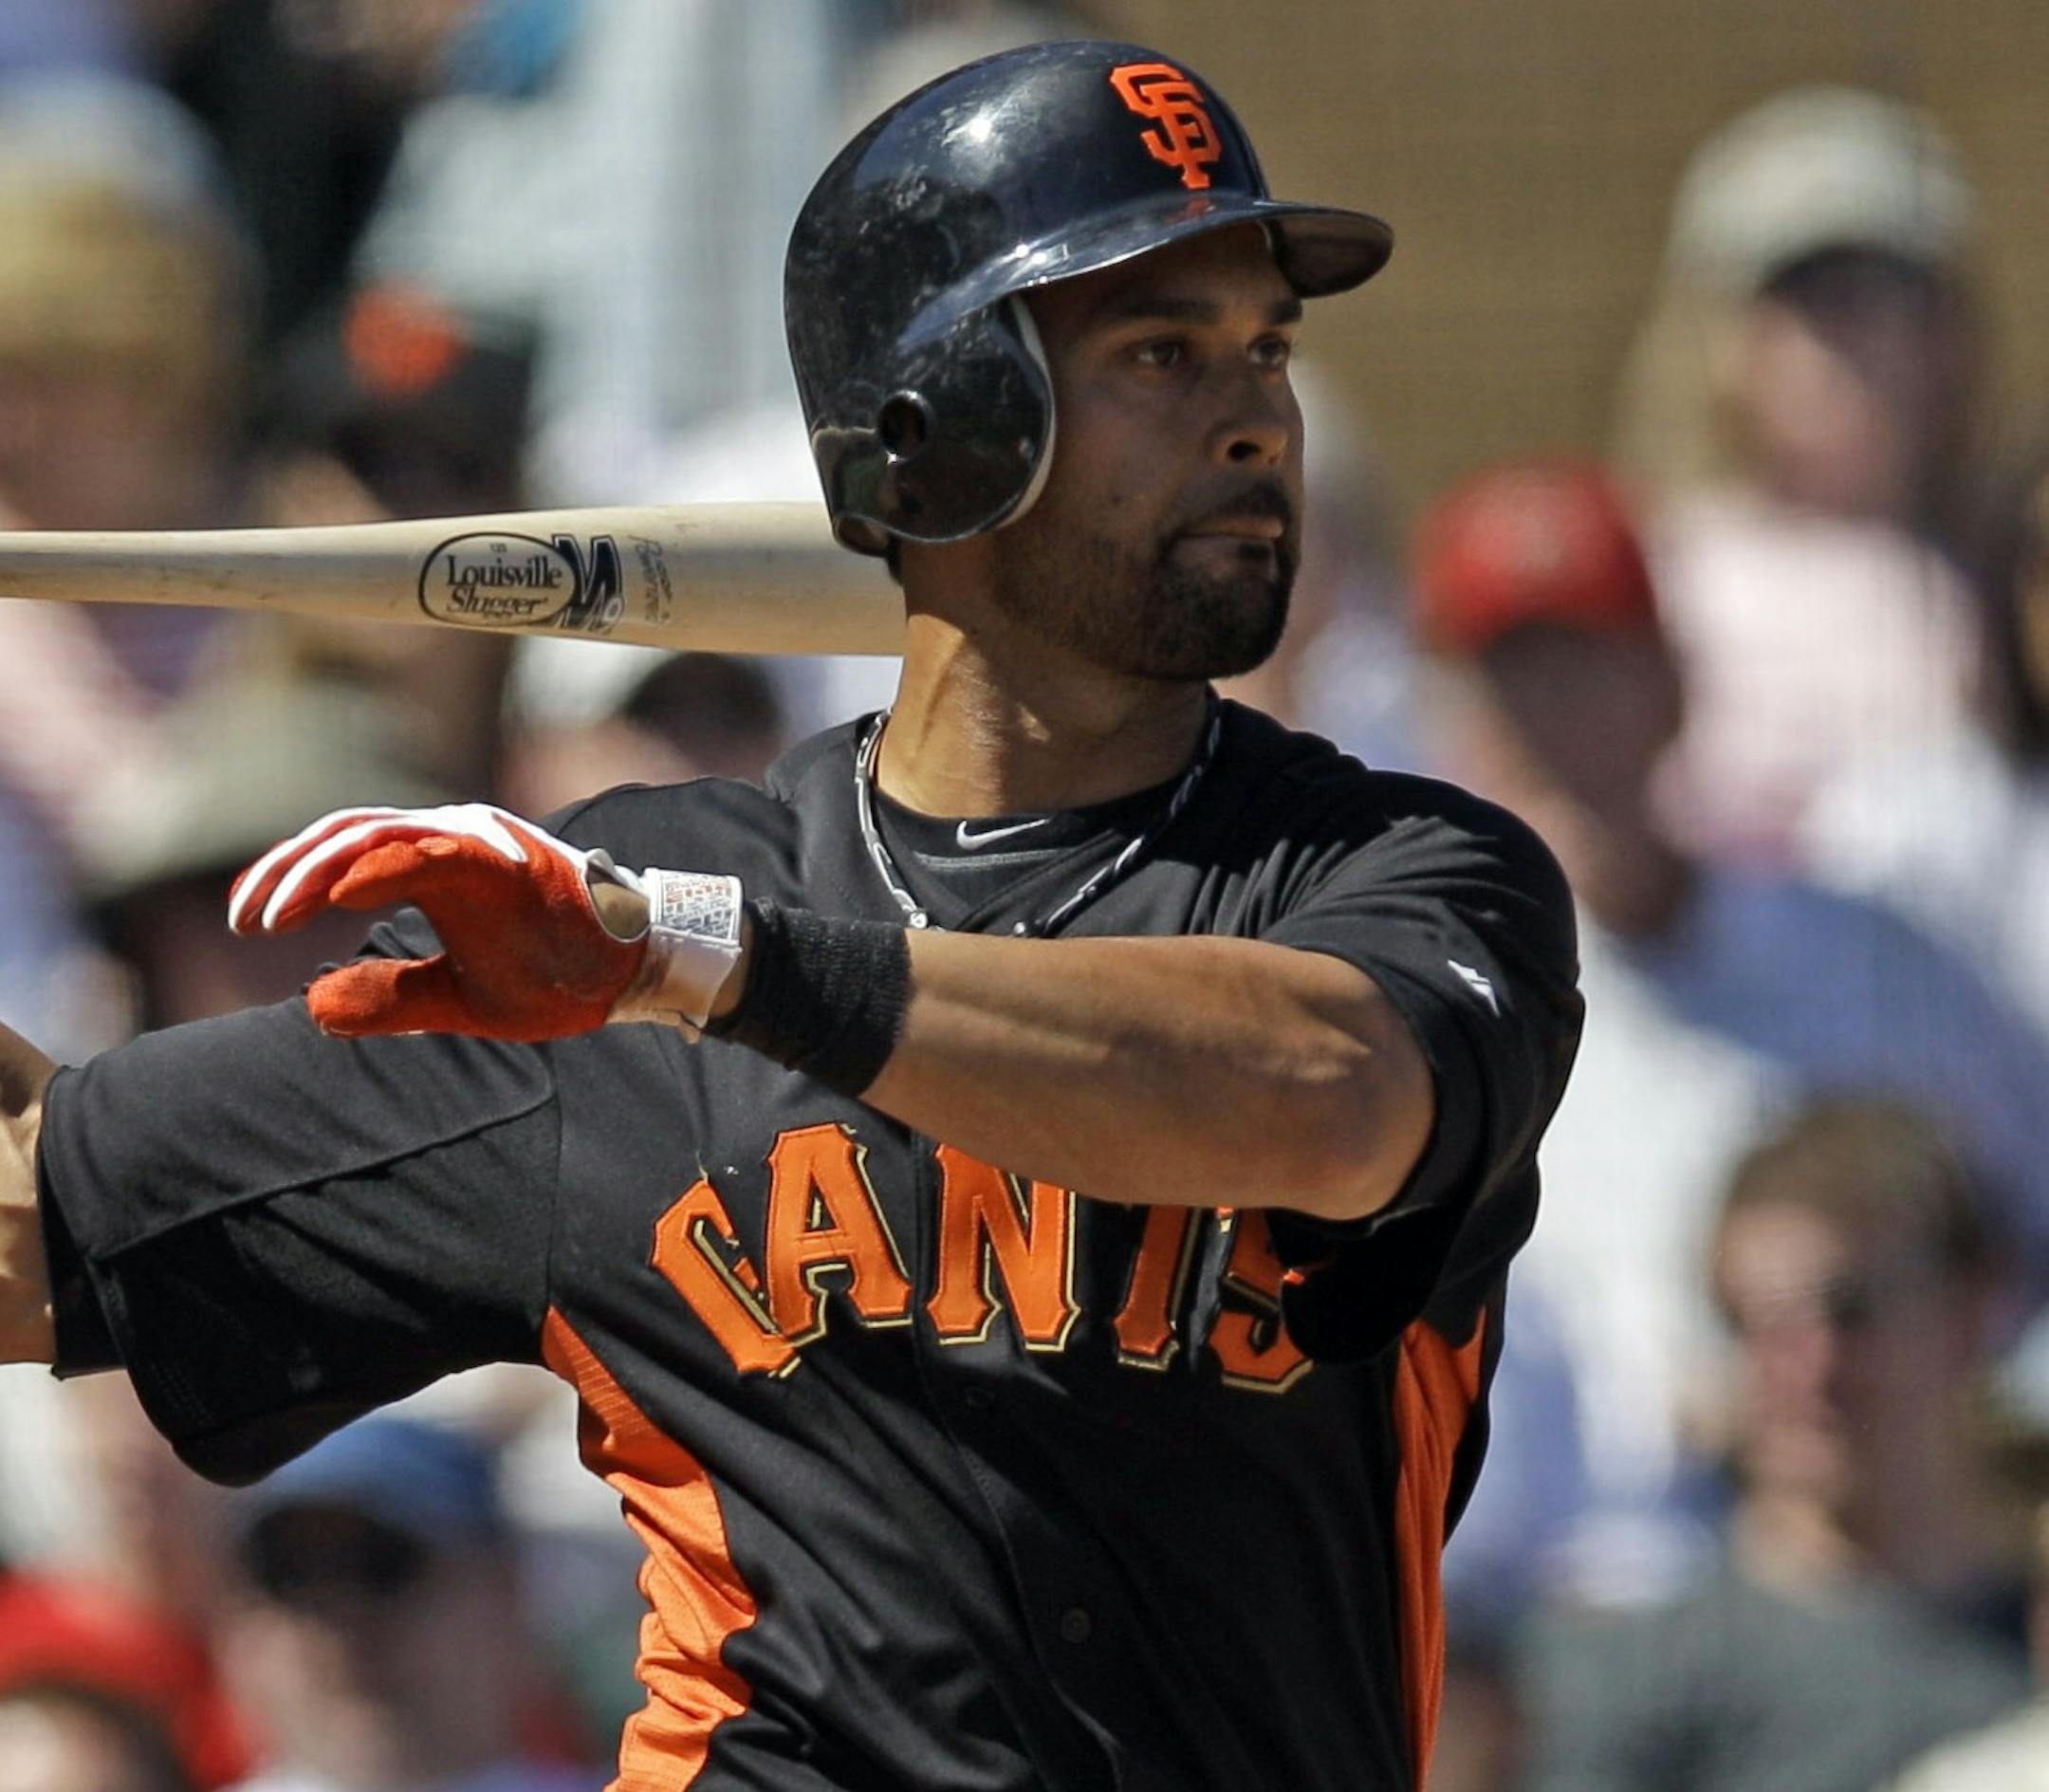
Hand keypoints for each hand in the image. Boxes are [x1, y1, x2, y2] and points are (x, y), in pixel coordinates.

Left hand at [229, 803, 652, 1040]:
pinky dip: (384, 864)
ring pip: (379, 832)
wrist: (637, 969)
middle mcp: (448, 843)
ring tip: (276, 910)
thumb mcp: (460, 998)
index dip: (289, 884)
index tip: (247, 922)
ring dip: (320, 868)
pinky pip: (433, 850)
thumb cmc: (558, 974)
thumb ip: (392, 997)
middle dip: (287, 873)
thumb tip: (314, 1006)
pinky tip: (341, 889)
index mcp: (434, 870)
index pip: (344, 860)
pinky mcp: (505, 856)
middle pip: (346, 835)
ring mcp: (476, 843)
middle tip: (245, 917)